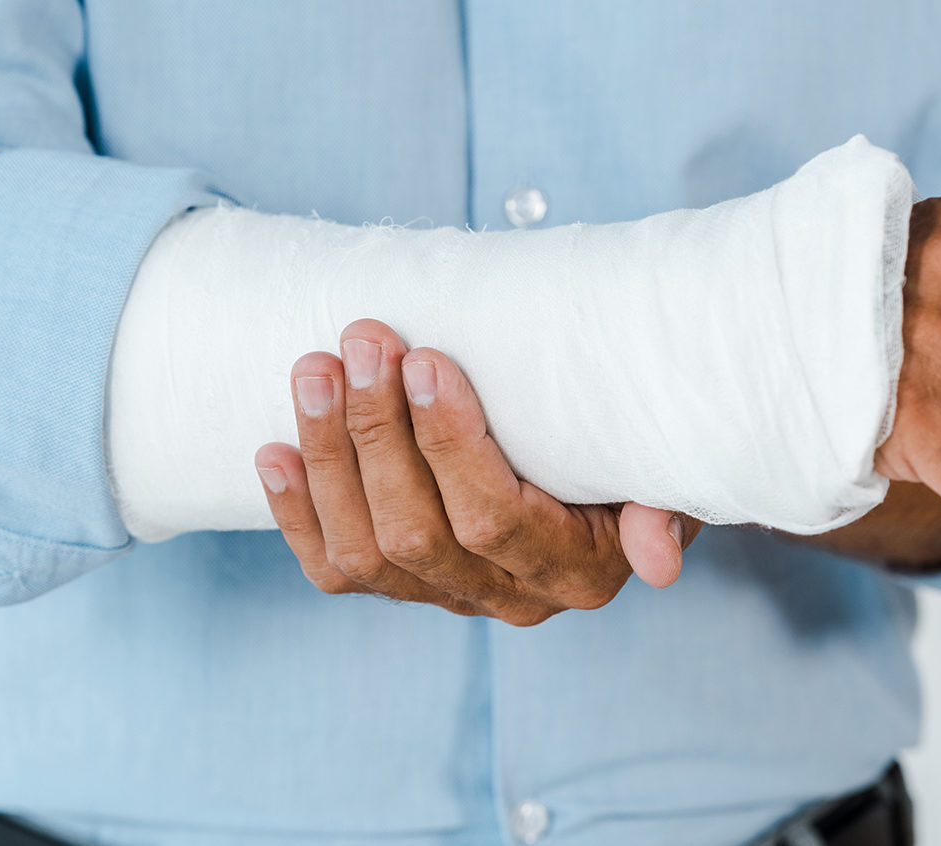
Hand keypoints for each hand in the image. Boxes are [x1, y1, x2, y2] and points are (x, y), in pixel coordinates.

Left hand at [253, 319, 701, 625]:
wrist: (603, 467)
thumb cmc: (631, 445)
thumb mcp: (665, 463)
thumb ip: (663, 505)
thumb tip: (658, 559)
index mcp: (578, 571)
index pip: (495, 517)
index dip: (450, 442)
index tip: (424, 360)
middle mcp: (510, 598)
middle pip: (418, 532)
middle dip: (377, 431)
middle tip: (361, 341)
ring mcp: (448, 596)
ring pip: (366, 552)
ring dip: (331, 456)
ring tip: (314, 369)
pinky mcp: (399, 587)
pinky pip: (333, 570)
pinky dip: (297, 512)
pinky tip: (274, 451)